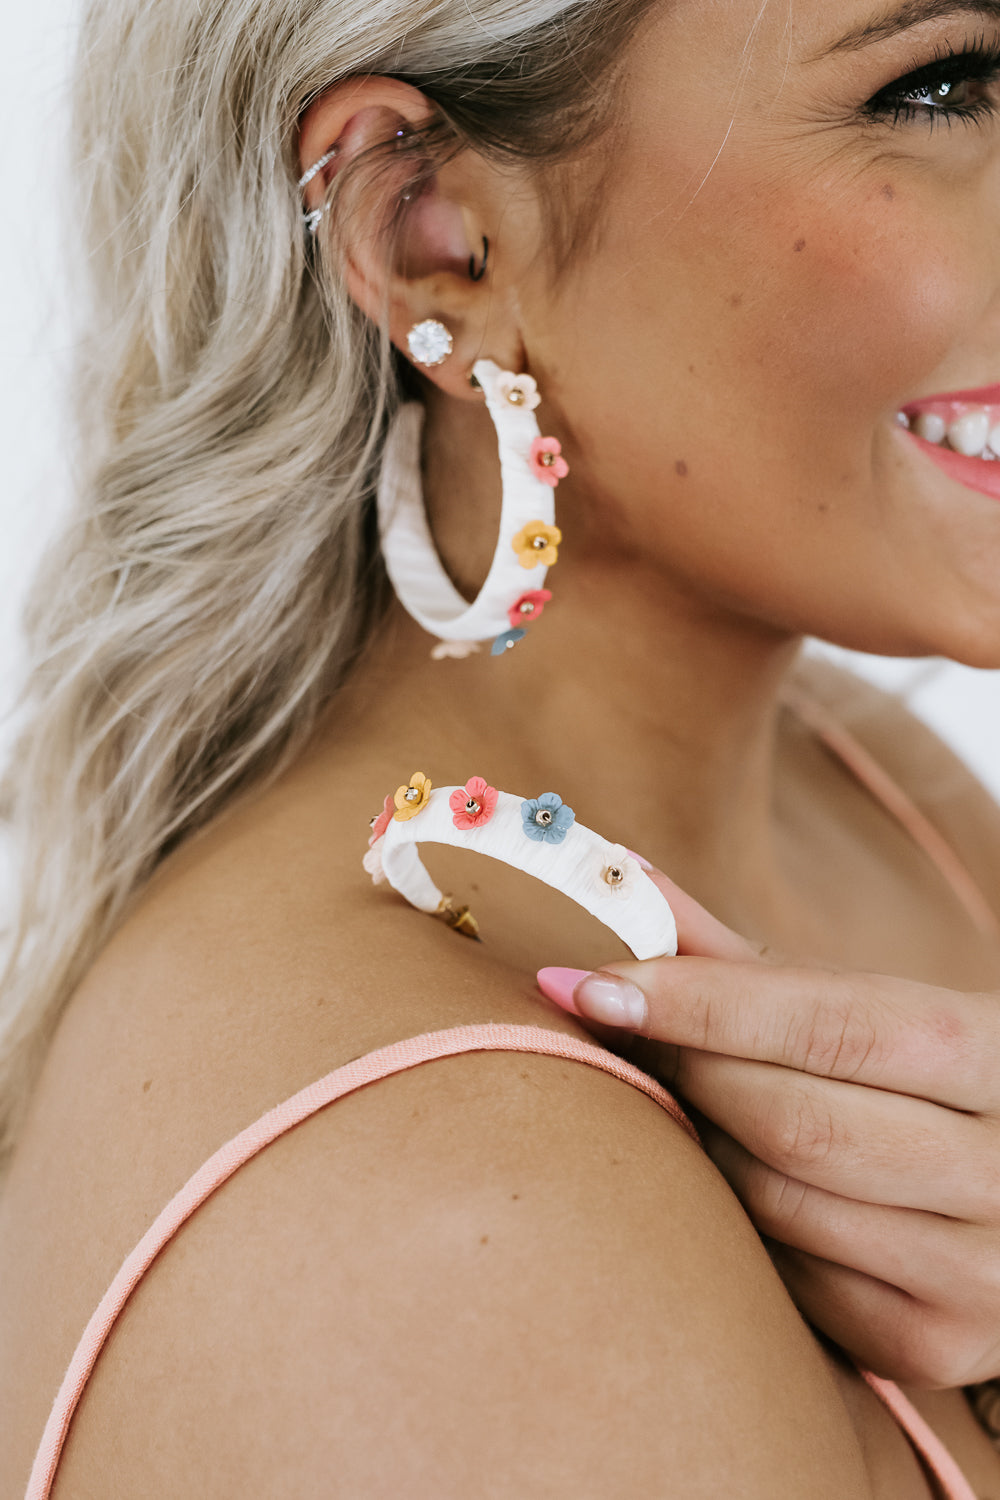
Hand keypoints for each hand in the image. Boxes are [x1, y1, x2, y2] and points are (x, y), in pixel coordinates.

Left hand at [537, 864, 999, 1388]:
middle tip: (622, 1039)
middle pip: (791, 1120)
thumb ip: (741, 960)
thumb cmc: (911, 1085)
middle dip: (689, 1074)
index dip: (698, 1003)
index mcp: (992, 1052)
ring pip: (776, 1203)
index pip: (828, 1023)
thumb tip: (622, 876)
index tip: (588, 985)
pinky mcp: (933, 1346)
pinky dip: (735, 1225)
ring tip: (685, 1107)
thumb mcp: (860, 1010)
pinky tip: (733, 1186)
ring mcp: (977, 1269)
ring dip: (703, 1148)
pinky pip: (785, 1278)